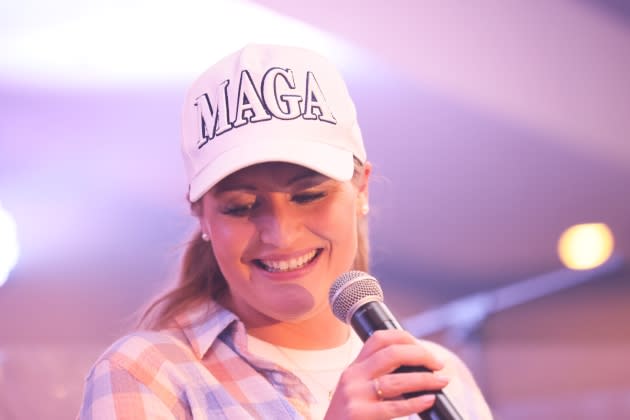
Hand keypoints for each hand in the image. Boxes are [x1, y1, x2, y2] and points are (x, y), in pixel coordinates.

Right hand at [324, 330, 448, 419]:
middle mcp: (353, 377)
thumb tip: (416, 370)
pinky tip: (429, 399)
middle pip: (391, 353)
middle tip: (438, 364)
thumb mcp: (357, 391)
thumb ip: (376, 378)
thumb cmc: (349, 418)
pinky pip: (394, 406)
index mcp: (354, 368)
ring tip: (441, 381)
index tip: (423, 348)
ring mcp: (355, 396)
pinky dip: (416, 402)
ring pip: (396, 380)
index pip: (378, 339)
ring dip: (425, 379)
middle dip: (421, 355)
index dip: (404, 337)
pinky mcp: (360, 414)